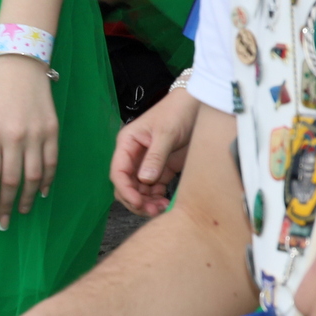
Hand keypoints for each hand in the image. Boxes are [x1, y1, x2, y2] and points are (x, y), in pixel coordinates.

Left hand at [0, 55, 58, 227]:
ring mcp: (35, 133)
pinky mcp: (52, 130)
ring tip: (20, 212)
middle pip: (11, 180)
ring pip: (33, 176)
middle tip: (3, 223)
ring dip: (25, 198)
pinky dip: (46, 181)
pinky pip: (51, 163)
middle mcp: (12, 136)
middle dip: (5, 205)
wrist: (19, 63)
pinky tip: (40, 193)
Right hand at [111, 85, 197, 215]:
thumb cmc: (177, 112)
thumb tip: (144, 180)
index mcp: (128, 143)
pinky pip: (153, 189)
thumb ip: (155, 156)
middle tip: (153, 210)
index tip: (138, 203)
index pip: (118, 171)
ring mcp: (147, 163)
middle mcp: (134, 155)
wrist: (197, 105)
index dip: (125, 189)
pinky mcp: (162, 169)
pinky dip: (157, 198)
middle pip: (126, 185)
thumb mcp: (166, 133)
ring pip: (139, 190)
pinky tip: (166, 202)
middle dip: (135, 200)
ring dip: (147, 202)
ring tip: (162, 208)